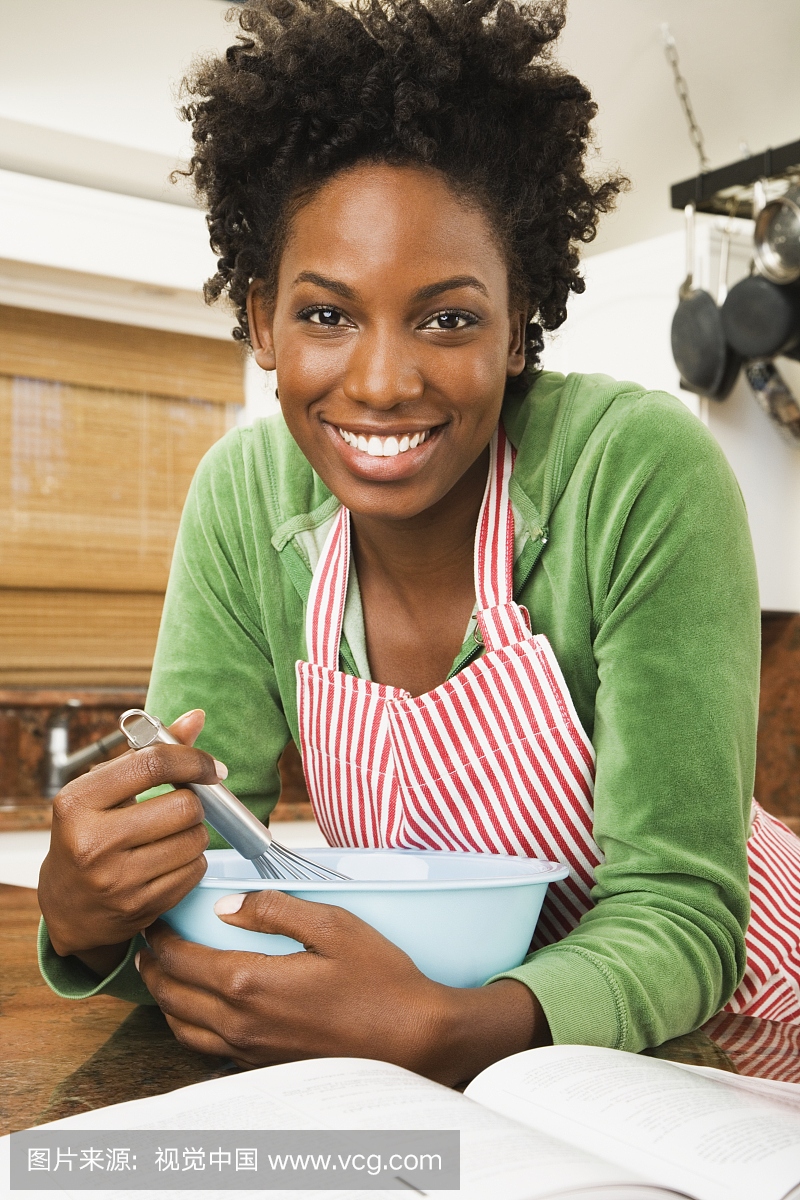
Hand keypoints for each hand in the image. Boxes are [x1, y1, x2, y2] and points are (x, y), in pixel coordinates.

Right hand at [38, 710, 222, 976]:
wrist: (69, 906)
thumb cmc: (90, 833)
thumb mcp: (105, 790)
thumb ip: (150, 753)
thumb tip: (196, 717)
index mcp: (78, 802)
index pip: (152, 764)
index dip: (193, 760)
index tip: (211, 767)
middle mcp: (93, 842)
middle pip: (184, 806)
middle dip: (194, 803)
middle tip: (183, 806)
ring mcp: (116, 880)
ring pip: (195, 840)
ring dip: (195, 833)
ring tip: (172, 835)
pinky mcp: (139, 908)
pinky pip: (195, 871)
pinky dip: (192, 862)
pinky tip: (169, 861)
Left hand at [137, 891, 548, 1085]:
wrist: (413, 1038)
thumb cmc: (380, 980)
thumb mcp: (333, 925)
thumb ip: (275, 910)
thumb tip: (228, 906)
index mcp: (252, 983)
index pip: (183, 960)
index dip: (161, 938)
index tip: (155, 919)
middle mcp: (242, 1023)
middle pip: (174, 996)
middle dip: (154, 967)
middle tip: (149, 942)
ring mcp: (252, 1050)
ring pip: (184, 1028)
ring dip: (165, 1000)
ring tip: (163, 974)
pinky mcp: (265, 1064)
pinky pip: (208, 1048)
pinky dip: (189, 1025)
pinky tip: (200, 1008)